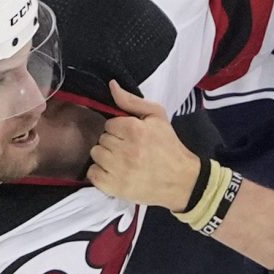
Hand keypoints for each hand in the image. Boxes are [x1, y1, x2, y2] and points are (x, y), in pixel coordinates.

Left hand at [87, 80, 200, 210]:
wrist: (181, 180)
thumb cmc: (168, 146)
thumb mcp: (157, 116)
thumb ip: (131, 101)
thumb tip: (112, 85)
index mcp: (135, 130)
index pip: (110, 123)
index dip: (120, 129)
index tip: (131, 136)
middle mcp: (125, 150)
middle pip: (102, 139)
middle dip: (113, 142)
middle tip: (129, 149)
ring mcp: (118, 171)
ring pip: (95, 154)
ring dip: (106, 156)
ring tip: (122, 160)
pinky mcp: (114, 187)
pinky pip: (92, 174)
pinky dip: (100, 173)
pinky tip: (114, 172)